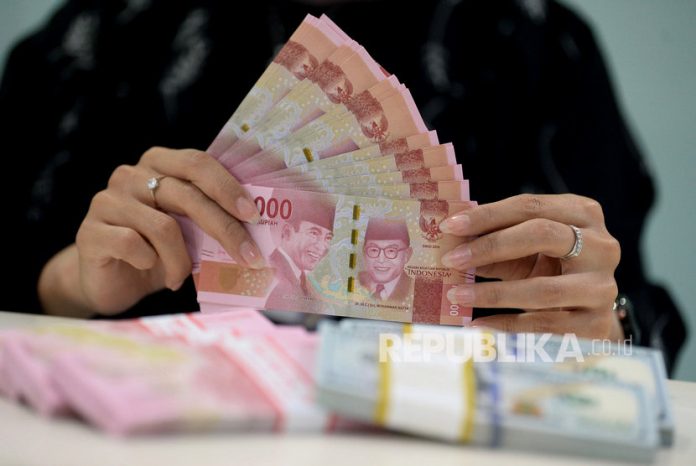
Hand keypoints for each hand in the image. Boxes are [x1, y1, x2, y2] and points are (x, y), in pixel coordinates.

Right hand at [40, 147, 263, 315]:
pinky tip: (153, 273)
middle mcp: (131, 175)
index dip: (228, 188)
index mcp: (159, 163)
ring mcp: (107, 201)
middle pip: (187, 195)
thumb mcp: (188, 230)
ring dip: (182, 260)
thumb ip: (211, 217)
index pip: (198, 163)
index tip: (254, 215)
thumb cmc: (156, 251)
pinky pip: (132, 244)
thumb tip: (257, 229)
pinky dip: (151, 263)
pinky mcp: (90, 231)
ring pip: (164, 227)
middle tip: (249, 257)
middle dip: (225, 228)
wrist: (110, 282)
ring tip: (181, 276)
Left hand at [440, 194, 622, 339]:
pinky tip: (477, 324)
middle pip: (542, 234)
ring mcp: (603, 287)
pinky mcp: (596, 325)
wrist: (586, 312)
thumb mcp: (523, 250)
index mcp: (582, 213)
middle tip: (451, 259)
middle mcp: (602, 246)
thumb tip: (451, 243)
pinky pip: (544, 326)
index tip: (449, 226)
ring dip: (493, 294)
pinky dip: (507, 326)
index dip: (487, 215)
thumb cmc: (548, 269)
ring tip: (457, 295)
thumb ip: (493, 243)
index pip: (529, 206)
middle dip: (490, 246)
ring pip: (543, 289)